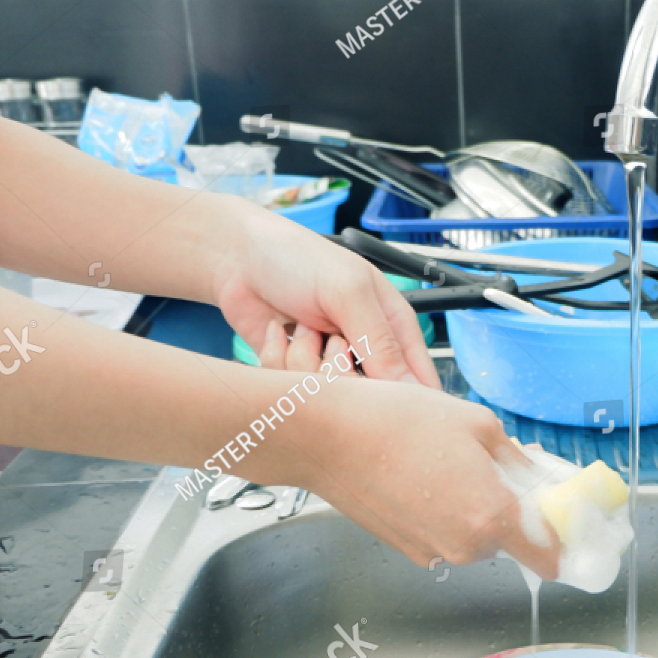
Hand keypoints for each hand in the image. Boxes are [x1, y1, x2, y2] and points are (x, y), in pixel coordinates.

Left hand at [209, 201, 438, 385]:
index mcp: (393, 327)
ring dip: (306, 362)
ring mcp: (329, 364)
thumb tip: (410, 389)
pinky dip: (279, 362)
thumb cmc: (297, 258)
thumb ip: (380, 341)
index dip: (410, 401)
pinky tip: (278, 332)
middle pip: (372, 399)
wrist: (237, 256)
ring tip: (301, 327)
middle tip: (330, 341)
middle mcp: (365, 351)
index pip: (420, 381)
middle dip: (345, 375)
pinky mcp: (295, 374)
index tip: (384, 401)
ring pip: (330, 398)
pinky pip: (294, 392)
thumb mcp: (348, 291)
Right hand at [274, 376, 561, 579]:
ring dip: (478, 506)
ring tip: (451, 460)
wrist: (326, 436)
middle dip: (515, 508)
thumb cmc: (396, 423)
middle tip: (500, 465)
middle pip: (513, 540)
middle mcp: (464, 547)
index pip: (551, 557)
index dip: (563, 538)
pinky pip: (445, 532)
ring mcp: (432, 551)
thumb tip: (542, 478)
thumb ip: (521, 462)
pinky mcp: (406, 547)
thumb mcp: (478, 425)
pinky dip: (446, 509)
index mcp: (492, 518)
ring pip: (477, 536)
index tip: (567, 519)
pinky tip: (426, 472)